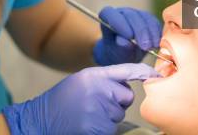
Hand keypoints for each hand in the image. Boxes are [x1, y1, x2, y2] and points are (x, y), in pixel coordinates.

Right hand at [1, 63, 159, 134]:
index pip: (126, 70)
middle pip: (126, 96)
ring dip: (108, 117)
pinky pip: (112, 129)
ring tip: (87, 115)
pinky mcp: (95, 127)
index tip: (157, 74)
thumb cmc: (62, 101)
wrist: (40, 119)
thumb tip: (128, 86)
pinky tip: (87, 124)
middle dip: (117, 103)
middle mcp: (97, 89)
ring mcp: (96, 109)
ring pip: (119, 114)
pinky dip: (103, 129)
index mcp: (93, 74)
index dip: (144, 72)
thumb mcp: (82, 81)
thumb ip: (104, 80)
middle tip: (94, 105)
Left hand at [93, 7, 161, 65]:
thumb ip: (119, 48)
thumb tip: (124, 41)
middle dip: (140, 31)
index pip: (110, 14)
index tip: (129, 36)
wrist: (126, 56)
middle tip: (145, 46)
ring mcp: (135, 13)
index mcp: (107, 17)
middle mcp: (121, 12)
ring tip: (153, 47)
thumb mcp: (116, 54)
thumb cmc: (117, 54)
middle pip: (131, 15)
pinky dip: (157, 33)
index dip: (119, 23)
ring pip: (145, 18)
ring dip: (150, 33)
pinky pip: (154, 22)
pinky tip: (158, 44)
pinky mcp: (148, 18)